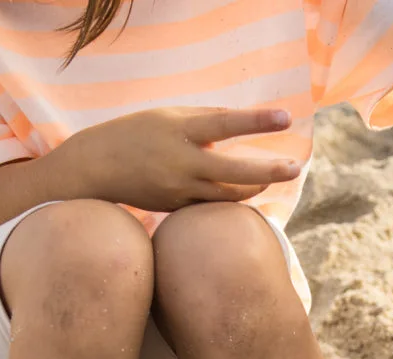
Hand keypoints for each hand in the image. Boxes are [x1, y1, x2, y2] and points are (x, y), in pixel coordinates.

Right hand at [62, 107, 299, 211]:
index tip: (286, 116)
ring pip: (227, 196)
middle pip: (234, 174)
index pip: (225, 124)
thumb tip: (242, 123)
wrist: (96, 169)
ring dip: (253, 188)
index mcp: (179, 131)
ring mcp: (179, 191)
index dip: (257, 121)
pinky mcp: (176, 209)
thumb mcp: (168, 117)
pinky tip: (242, 192)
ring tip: (270, 177)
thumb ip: (205, 121)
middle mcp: (181, 164)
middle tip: (296, 168)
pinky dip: (230, 199)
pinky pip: (211, 206)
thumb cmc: (136, 134)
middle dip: (268, 172)